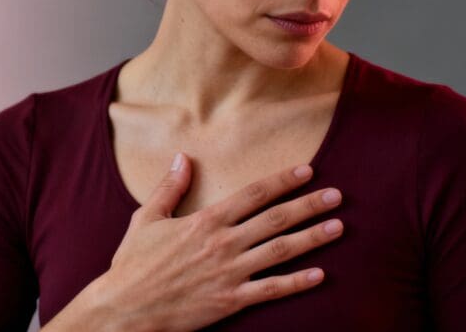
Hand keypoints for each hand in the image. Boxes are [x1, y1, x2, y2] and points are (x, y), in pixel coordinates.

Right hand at [93, 153, 342, 331]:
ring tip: (338, 227)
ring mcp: (229, 273)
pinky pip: (271, 290)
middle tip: (337, 195)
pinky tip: (319, 274)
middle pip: (276, 219)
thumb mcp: (146, 218)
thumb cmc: (133, 264)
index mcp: (205, 221)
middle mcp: (223, 243)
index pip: (253, 194)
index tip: (307, 171)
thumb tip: (183, 157)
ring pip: (280, 251)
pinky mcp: (230, 300)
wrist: (126, 307)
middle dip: (309, 205)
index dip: (282, 181)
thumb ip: (169, 187)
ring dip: (312, 238)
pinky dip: (296, 282)